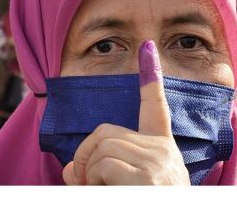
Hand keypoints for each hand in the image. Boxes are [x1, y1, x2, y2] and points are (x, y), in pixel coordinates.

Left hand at [62, 40, 188, 184]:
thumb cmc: (145, 198)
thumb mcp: (123, 186)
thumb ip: (99, 171)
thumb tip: (71, 170)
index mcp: (162, 153)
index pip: (157, 109)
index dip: (151, 78)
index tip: (147, 48)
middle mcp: (165, 154)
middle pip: (106, 132)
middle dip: (86, 157)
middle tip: (87, 184)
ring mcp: (159, 165)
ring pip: (100, 149)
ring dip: (87, 175)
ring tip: (101, 193)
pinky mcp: (149, 178)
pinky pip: (103, 167)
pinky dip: (93, 184)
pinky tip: (108, 195)